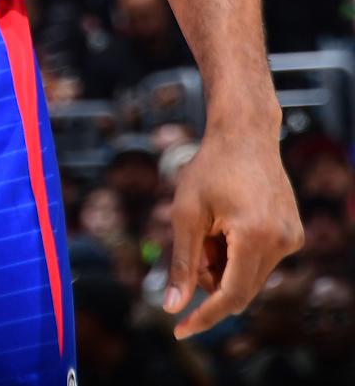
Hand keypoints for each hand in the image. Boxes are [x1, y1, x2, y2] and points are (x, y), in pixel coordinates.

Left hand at [164, 126, 301, 339]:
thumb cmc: (209, 169)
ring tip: (211, 227)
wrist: (244, 135)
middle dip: (210, 278)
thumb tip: (172, 307)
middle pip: (240, 286)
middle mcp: (282, 242)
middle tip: (194, 247)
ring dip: (223, 264)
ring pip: (249, 275)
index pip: (231, 295)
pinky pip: (260, 260)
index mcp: (255, 237)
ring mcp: (292, 239)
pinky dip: (238, 254)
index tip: (181, 329)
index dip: (205, 315)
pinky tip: (227, 223)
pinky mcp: (293, 234)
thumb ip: (181, 263)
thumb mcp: (185, 214)